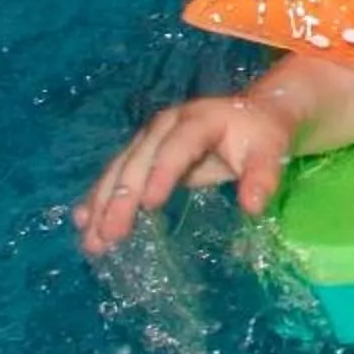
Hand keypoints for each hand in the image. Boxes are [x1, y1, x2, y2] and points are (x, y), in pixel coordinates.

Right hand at [71, 90, 302, 255]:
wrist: (252, 114)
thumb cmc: (261, 135)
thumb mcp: (270, 152)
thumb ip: (262, 177)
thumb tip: (252, 207)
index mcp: (199, 120)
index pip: (177, 147)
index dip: (161, 174)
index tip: (148, 205)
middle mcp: (166, 125)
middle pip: (139, 161)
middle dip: (121, 198)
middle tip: (109, 235)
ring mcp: (150, 137)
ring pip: (119, 169)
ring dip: (101, 204)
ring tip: (92, 239)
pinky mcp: (142, 151)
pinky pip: (116, 173)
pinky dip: (99, 197)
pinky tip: (84, 221)